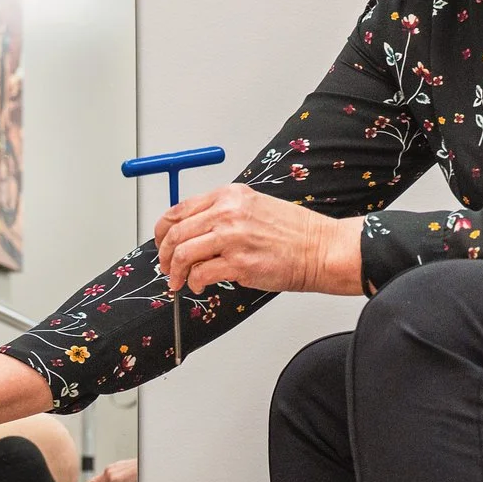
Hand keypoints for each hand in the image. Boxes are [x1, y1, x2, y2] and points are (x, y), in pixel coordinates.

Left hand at [155, 186, 363, 296]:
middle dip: (164, 254)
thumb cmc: (293, 233)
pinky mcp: (239, 263)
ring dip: (175, 272)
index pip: (179, 210)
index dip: (163, 231)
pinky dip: (194, 283)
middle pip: (176, 232)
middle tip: (166, 267)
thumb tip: (193, 232)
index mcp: (228, 196)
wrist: (320, 249)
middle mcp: (227, 212)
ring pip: (183, 253)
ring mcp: (232, 237)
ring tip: (179, 282)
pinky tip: (200, 286)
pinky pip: (201, 274)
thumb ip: (222, 215)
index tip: (162, 244)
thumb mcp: (253, 207)